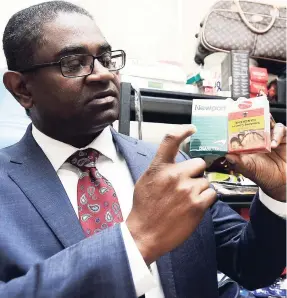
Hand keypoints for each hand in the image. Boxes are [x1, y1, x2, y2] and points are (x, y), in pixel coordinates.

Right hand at [126, 125, 216, 264]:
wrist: (144, 233)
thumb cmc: (144, 207)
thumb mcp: (146, 180)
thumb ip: (161, 168)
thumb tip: (175, 161)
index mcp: (159, 168)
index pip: (171, 140)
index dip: (183, 131)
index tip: (192, 129)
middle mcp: (174, 175)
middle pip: (199, 163)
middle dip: (195, 173)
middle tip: (187, 184)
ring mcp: (187, 190)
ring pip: (205, 181)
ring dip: (199, 189)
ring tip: (186, 200)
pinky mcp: (197, 205)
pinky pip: (211, 194)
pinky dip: (206, 200)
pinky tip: (193, 207)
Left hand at [226, 116, 285, 201]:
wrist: (281, 182)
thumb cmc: (263, 175)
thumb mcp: (248, 169)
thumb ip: (238, 162)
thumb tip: (227, 155)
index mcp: (246, 144)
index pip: (239, 129)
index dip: (235, 123)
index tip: (231, 117)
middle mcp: (257, 138)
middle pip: (253, 121)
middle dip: (250, 115)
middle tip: (246, 112)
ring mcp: (270, 136)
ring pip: (266, 121)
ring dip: (264, 123)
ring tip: (262, 133)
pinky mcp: (283, 137)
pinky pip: (279, 129)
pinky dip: (277, 134)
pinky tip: (273, 144)